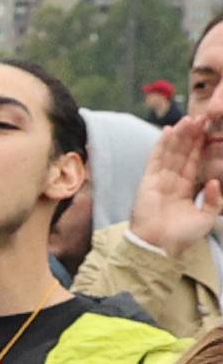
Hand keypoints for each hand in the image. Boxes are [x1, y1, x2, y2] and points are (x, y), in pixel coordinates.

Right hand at [128, 103, 222, 256]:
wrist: (159, 246)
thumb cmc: (182, 236)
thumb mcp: (206, 218)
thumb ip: (213, 200)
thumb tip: (214, 182)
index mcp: (187, 189)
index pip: (194, 162)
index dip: (201, 146)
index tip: (209, 130)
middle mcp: (173, 181)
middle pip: (183, 153)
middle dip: (192, 136)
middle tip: (201, 117)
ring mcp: (160, 180)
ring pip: (171, 152)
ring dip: (180, 135)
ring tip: (189, 119)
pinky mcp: (148, 181)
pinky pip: (156, 159)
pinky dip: (161, 145)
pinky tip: (168, 131)